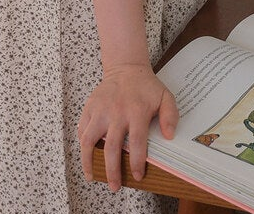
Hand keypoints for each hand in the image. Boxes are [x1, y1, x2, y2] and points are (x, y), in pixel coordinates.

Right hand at [78, 63, 178, 191]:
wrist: (126, 67)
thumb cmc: (146, 86)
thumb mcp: (165, 96)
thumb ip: (170, 115)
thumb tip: (169, 136)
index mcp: (137, 111)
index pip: (137, 143)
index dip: (136, 162)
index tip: (137, 175)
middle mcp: (117, 112)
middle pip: (112, 148)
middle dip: (113, 171)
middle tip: (115, 187)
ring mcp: (101, 110)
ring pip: (89, 140)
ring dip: (89, 161)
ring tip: (92, 176)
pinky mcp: (90, 107)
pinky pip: (82, 129)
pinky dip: (83, 144)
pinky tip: (87, 155)